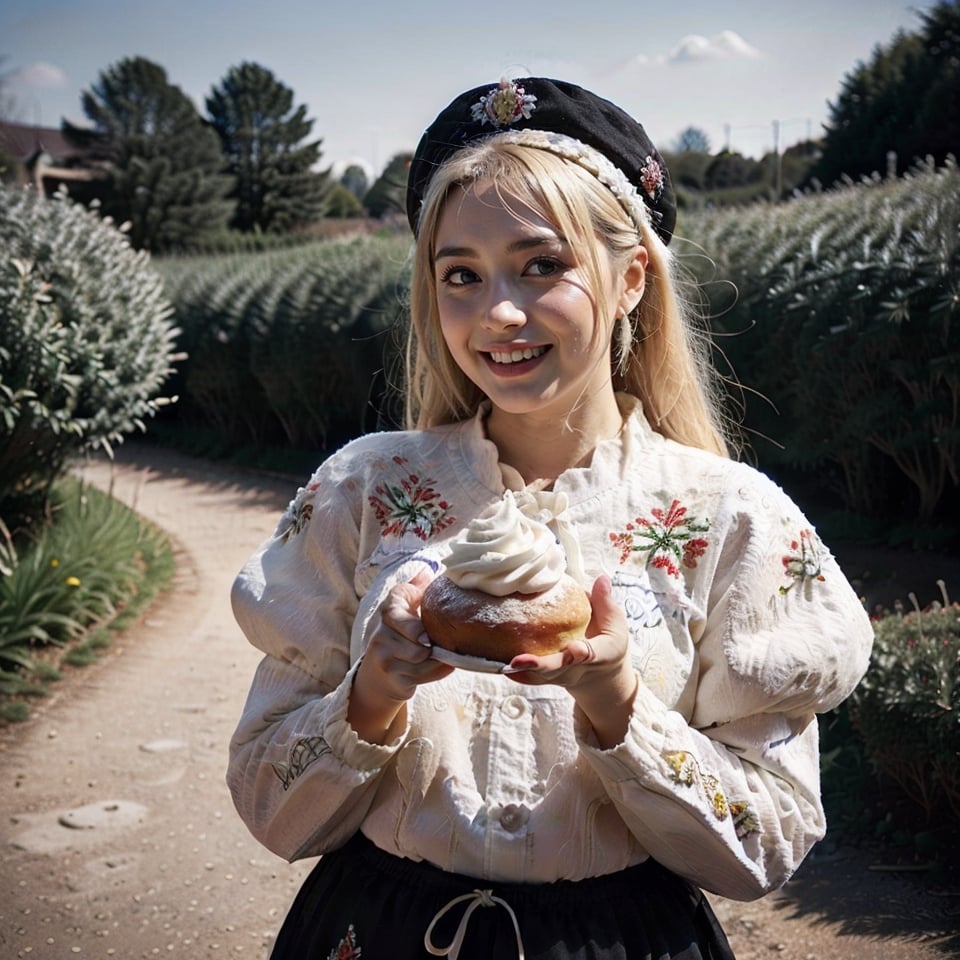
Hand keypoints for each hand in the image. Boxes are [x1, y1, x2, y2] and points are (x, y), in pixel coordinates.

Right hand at [348, 571, 452, 742]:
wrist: (380, 672)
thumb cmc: (400, 633)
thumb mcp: (406, 606)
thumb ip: (417, 588)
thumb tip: (428, 571)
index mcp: (388, 610)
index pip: (395, 615)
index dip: (413, 629)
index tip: (427, 638)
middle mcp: (380, 634)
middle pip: (415, 645)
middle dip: (434, 647)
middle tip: (444, 644)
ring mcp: (383, 658)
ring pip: (422, 661)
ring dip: (438, 660)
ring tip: (444, 654)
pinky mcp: (392, 679)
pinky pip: (422, 676)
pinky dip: (437, 672)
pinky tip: (443, 666)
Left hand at [504, 574, 637, 746]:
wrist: (602, 677)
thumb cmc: (608, 644)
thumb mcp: (615, 623)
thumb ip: (605, 602)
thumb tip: (601, 578)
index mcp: (600, 655)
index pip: (591, 654)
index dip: (581, 653)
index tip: (575, 649)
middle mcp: (578, 670)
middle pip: (558, 670)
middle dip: (541, 666)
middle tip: (519, 661)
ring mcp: (561, 676)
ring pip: (541, 677)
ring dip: (523, 671)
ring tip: (504, 663)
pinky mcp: (547, 678)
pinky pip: (530, 679)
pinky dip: (516, 674)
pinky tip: (498, 664)